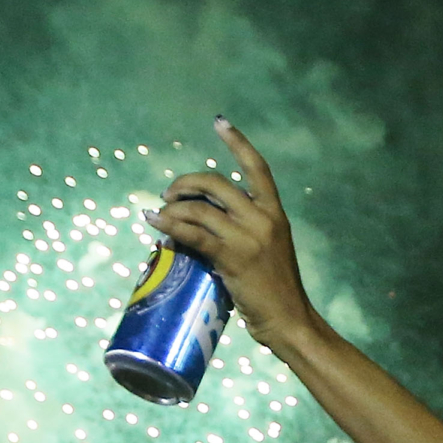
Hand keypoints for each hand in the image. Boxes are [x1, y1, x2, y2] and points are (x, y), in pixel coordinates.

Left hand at [153, 118, 321, 351]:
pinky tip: (154, 221)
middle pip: (216, 183)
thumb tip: (206, 222)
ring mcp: (247, 238)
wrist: (289, 320)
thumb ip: (245, 229)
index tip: (219, 122)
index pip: (258, 168)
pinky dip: (169, 225)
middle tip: (169, 195)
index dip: (237, 142)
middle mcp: (262, 219)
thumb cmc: (276, 291)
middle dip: (186, 183)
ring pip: (200, 208)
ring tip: (159, 213)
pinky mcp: (232, 258)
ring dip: (172, 207)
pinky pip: (193, 234)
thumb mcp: (269, 249)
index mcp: (275, 213)